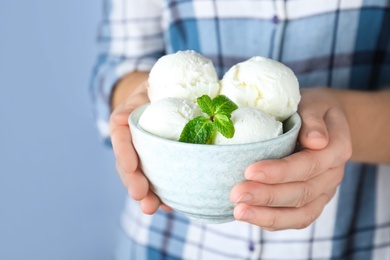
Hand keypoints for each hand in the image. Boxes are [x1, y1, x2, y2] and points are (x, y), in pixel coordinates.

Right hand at [110, 80, 170, 213]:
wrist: (164, 97)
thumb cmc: (156, 90)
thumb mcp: (147, 88)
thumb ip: (140, 98)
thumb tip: (122, 118)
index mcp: (125, 122)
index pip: (121, 137)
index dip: (124, 153)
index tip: (131, 167)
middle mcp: (132, 142)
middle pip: (127, 164)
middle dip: (133, 182)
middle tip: (140, 195)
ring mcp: (145, 156)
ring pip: (141, 177)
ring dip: (147, 195)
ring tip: (152, 208)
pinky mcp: (160, 164)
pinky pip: (159, 180)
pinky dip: (164, 194)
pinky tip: (170, 204)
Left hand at [230, 88, 351, 229]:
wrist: (325, 123)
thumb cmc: (313, 110)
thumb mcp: (315, 104)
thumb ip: (314, 120)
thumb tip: (316, 141)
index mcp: (337, 149)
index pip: (308, 165)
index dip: (279, 171)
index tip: (250, 170)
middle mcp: (333, 175)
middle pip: (301, 192)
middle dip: (266, 196)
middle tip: (236, 195)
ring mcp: (323, 192)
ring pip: (299, 213)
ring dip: (267, 215)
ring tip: (239, 211)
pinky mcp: (312, 202)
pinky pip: (296, 219)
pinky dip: (272, 221)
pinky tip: (249, 216)